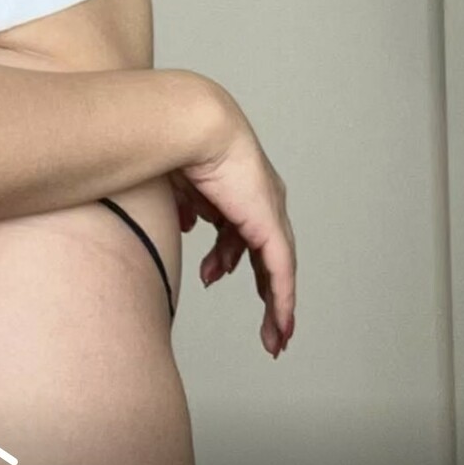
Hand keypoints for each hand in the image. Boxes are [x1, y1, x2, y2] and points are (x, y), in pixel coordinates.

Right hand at [173, 83, 296, 358]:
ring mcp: (269, 213)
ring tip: (272, 337)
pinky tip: (282, 324)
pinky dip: (282, 301)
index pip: (243, 230)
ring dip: (274, 306)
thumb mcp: (183, 189)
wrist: (195, 127)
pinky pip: (280, 272)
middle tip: (267, 326)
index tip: (222, 276)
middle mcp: (262, 202)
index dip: (234, 257)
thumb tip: (190, 225)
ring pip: (278, 270)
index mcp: (239, 190)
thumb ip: (190, 208)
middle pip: (267, 255)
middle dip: (264, 291)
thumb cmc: (181, 147)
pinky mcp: (270, 226)